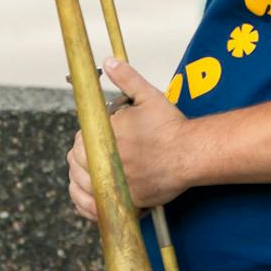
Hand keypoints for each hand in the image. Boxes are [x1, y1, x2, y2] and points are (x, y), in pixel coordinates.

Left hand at [66, 59, 196, 221]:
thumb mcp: (148, 96)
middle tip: (90, 154)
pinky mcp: (128, 201)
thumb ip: (126, 78)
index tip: (90, 139)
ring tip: (86, 174)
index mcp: (109, 136)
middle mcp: (110, 161)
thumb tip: (110, 62)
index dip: (83, 140)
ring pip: (83, 185)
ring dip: (79, 180)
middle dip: (80, 157)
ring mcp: (118, 183)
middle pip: (77, 162)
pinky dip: (86, 205)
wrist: (193, 153)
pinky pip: (96, 208)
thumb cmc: (172, 127)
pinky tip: (85, 198)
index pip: (79, 140)